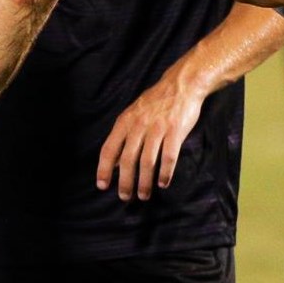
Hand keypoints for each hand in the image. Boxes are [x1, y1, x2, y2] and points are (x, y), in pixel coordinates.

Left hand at [95, 73, 205, 200]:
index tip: (102, 185)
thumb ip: (123, 136)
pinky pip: (169, 156)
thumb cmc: (155, 103)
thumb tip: (112, 162)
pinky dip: (165, 172)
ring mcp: (157, 129)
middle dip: (125, 181)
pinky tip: (162, 183)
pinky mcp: (175, 131)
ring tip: (143, 195)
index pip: (109, 149)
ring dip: (144, 182)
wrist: (181, 85)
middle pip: (127, 159)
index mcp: (125, 122)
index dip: (104, 169)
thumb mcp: (133, 115)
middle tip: (125, 197)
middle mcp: (138, 126)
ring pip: (147, 161)